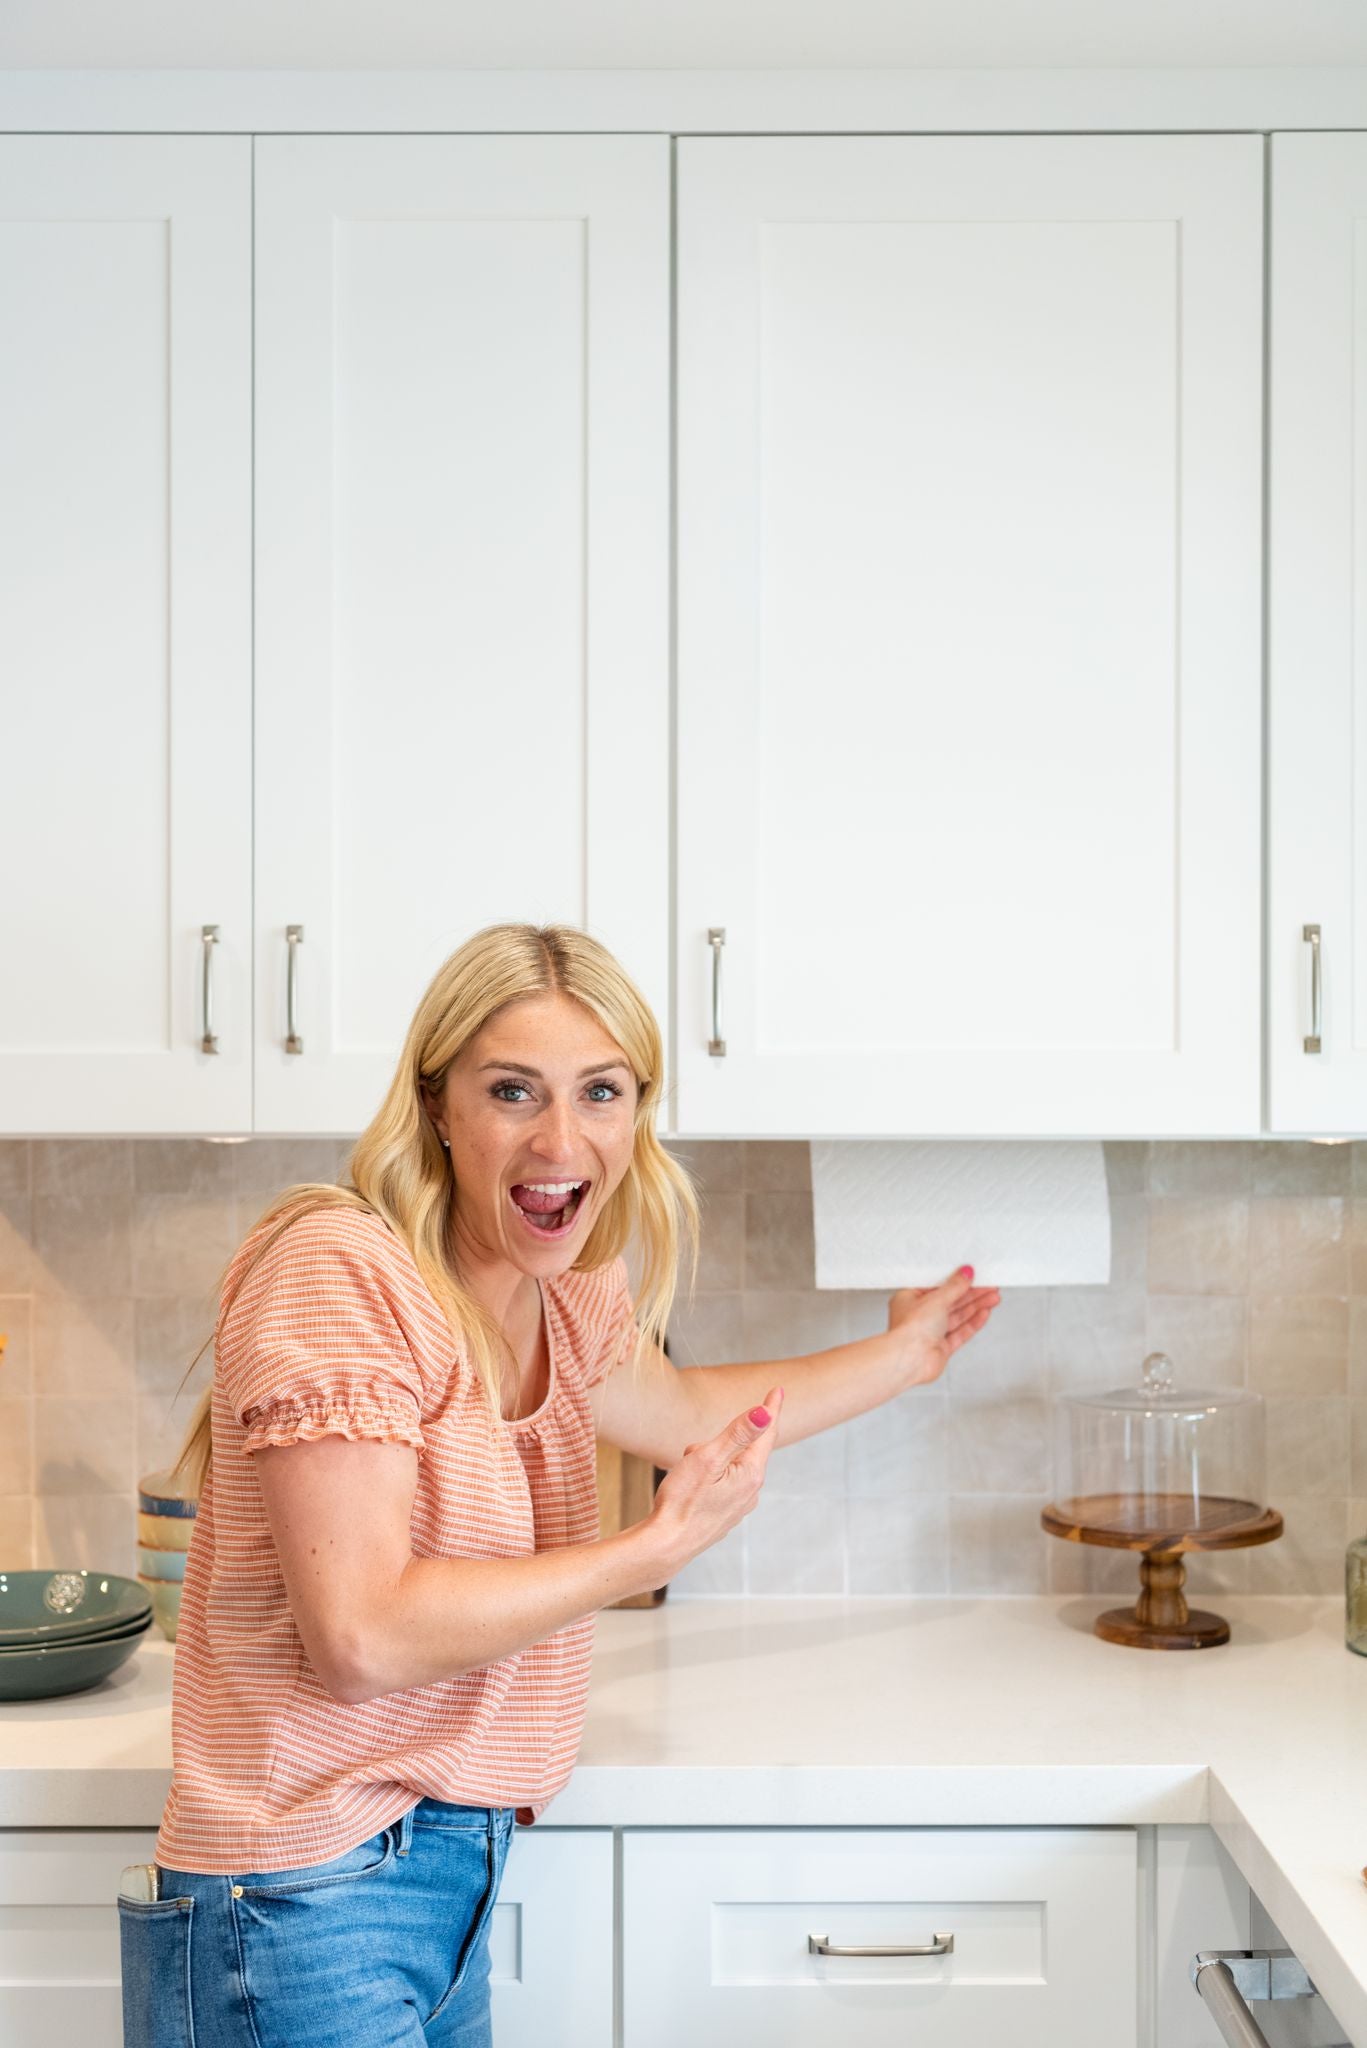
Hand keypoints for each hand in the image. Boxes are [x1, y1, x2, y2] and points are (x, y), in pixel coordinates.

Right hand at [647, 1385, 784, 1572]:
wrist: (666, 1544)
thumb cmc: (682, 1501)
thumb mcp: (708, 1458)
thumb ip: (738, 1434)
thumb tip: (764, 1413)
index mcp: (750, 1474)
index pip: (766, 1433)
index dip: (771, 1409)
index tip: (778, 1390)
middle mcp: (750, 1492)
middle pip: (743, 1450)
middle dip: (719, 1443)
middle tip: (692, 1454)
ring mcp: (738, 1506)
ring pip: (729, 1467)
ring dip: (710, 1462)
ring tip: (685, 1476)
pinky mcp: (724, 1515)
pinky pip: (721, 1484)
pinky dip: (707, 1478)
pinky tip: (688, 1490)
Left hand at [887, 1267, 1000, 1386]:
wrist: (910, 1360)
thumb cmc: (911, 1329)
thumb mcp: (936, 1299)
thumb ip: (954, 1286)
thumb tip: (965, 1273)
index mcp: (910, 1298)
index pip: (937, 1286)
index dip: (956, 1280)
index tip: (972, 1275)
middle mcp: (919, 1315)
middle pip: (950, 1301)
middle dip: (972, 1294)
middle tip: (990, 1286)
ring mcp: (931, 1332)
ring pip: (958, 1316)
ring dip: (976, 1306)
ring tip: (993, 1298)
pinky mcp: (941, 1347)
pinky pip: (960, 1332)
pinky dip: (973, 1323)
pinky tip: (984, 1313)